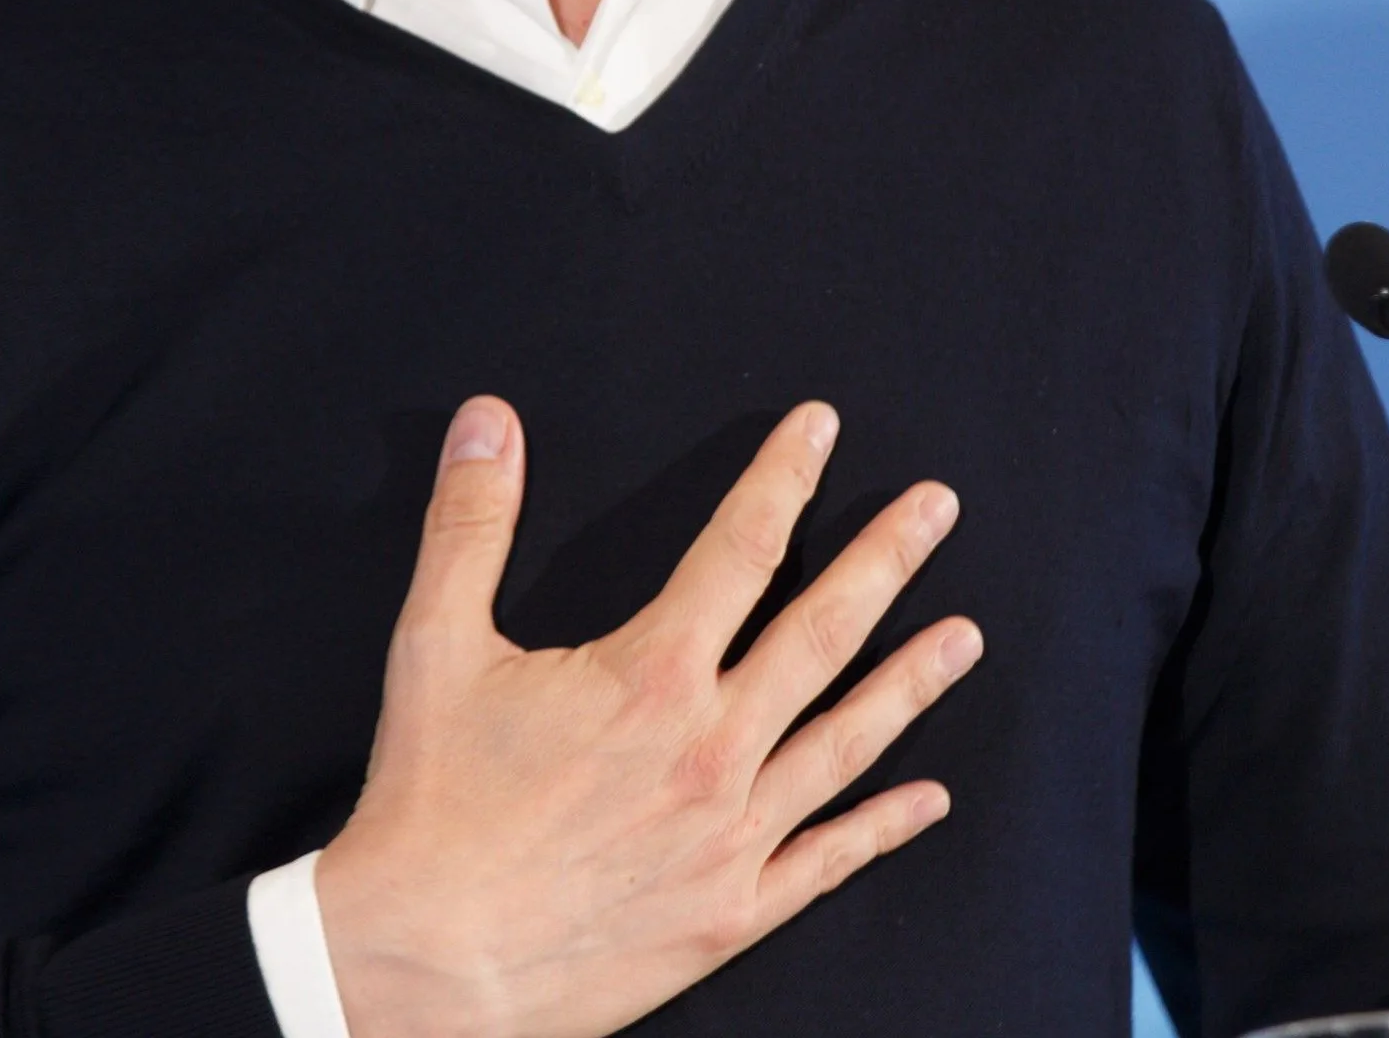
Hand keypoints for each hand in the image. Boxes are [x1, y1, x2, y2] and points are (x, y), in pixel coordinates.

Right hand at [311, 397, 981, 1037]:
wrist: (423, 964)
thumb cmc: (428, 811)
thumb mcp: (435, 647)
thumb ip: (469, 525)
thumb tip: (488, 424)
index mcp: (650, 676)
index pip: (739, 548)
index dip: (782, 477)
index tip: (820, 429)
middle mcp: (711, 748)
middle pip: (823, 632)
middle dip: (886, 559)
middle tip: (938, 509)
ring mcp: (733, 836)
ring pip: (847, 741)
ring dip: (911, 681)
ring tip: (965, 637)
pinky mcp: (731, 913)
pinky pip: (829, 860)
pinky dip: (884, 827)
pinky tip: (928, 800)